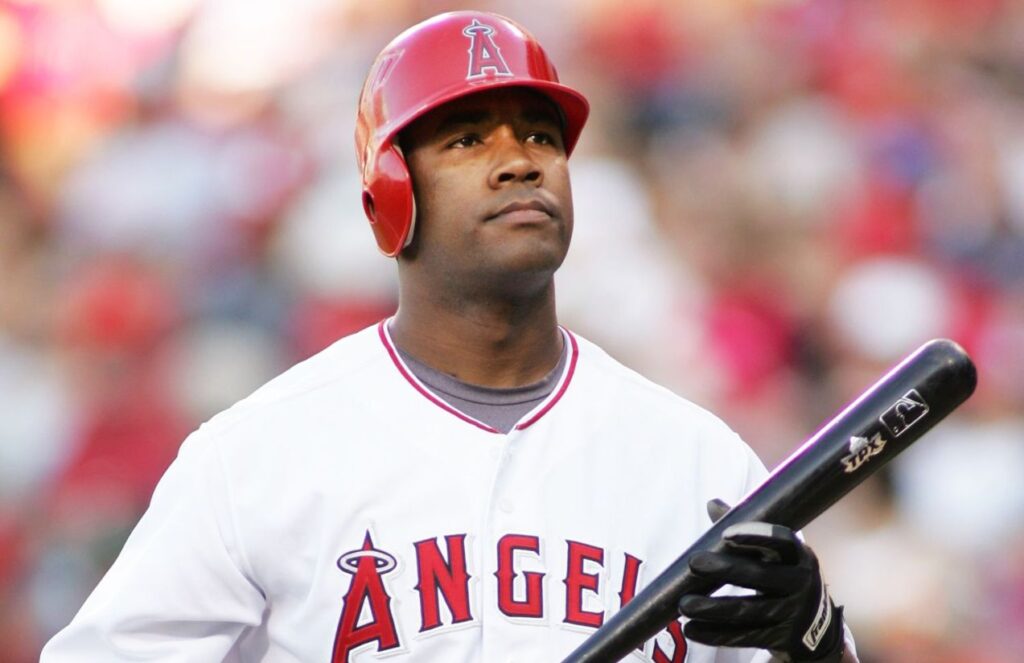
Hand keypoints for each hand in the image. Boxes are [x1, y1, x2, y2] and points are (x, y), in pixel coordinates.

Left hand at [676, 501, 844, 661]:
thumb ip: (745, 530)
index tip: (726, 534)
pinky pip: (745, 636)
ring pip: (748, 611)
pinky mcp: (780, 638)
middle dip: (725, 570)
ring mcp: (791, 614)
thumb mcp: (775, 554)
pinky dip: (716, 634)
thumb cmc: (783, 576)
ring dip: (713, 609)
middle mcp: (799, 584)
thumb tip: (713, 504)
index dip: (755, 536)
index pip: (782, 541)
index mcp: (798, 556)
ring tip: (684, 604)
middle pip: (760, 577)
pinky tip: (692, 629)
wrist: (817, 626)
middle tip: (694, 563)